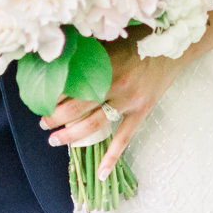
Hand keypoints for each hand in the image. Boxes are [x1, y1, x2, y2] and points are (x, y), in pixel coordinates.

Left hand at [40, 40, 182, 177]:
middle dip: (55, 117)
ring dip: (71, 135)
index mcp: (104, 65)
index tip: (39, 101)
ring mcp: (130, 101)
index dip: (53, 96)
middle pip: (77, 108)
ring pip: (94, 124)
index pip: (71, 85)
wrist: (173, 47)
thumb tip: (59, 57)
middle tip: (43, 123)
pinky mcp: (142, 112)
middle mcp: (116, 85)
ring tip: (54, 140)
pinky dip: (112, 157)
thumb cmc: (138, 39)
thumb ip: (87, 52)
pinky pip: (124, 138)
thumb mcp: (110, 40)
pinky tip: (102, 173)